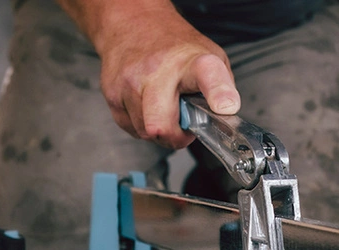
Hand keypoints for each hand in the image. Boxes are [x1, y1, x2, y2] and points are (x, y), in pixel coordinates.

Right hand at [96, 7, 240, 147]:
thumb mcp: (209, 57)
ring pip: (146, 132)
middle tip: (182, 129)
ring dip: (158, 131)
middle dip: (173, 137)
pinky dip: (141, 124)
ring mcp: (132, 81)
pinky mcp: (112, 92)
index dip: (218, 94)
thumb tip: (225, 116)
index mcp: (193, 61)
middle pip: (161, 123)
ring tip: (164, 110)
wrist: (133, 24)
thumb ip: (221, 88)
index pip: (208, 76)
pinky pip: (130, 127)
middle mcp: (160, 70)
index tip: (225, 106)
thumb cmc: (174, 47)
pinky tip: (146, 106)